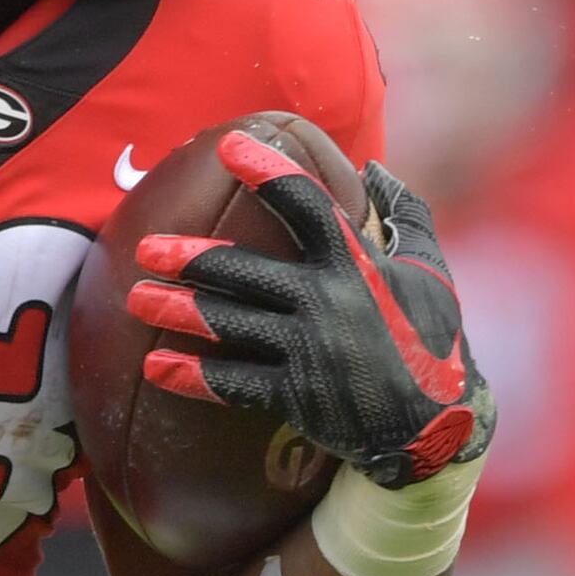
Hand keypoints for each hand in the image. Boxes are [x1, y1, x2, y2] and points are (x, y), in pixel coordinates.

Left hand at [126, 140, 493, 485]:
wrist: (438, 427)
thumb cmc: (434, 341)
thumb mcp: (433, 272)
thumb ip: (406, 214)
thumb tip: (375, 169)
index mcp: (358, 264)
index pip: (307, 205)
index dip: (267, 172)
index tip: (228, 148)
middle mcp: (327, 303)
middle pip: (245, 272)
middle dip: (191, 258)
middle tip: (146, 249)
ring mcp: (309, 351)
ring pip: (230, 324)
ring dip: (178, 311)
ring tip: (136, 300)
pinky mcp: (297, 397)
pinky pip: (236, 384)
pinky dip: (195, 377)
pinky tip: (156, 367)